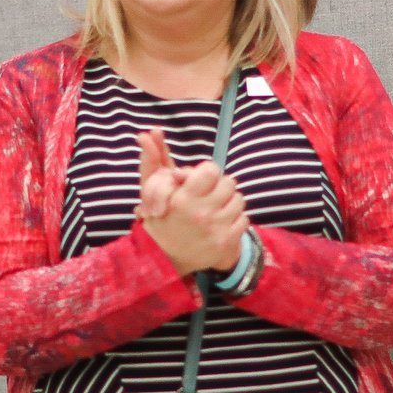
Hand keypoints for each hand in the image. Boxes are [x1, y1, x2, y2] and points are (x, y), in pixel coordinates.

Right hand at [138, 129, 248, 275]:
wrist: (164, 259)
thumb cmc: (159, 219)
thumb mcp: (151, 190)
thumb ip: (153, 160)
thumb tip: (149, 132)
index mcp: (183, 199)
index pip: (212, 170)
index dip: (206, 173)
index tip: (199, 182)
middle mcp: (201, 214)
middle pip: (228, 183)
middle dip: (219, 187)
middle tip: (208, 196)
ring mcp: (216, 229)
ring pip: (239, 200)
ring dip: (228, 202)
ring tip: (214, 209)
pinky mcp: (227, 242)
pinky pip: (244, 219)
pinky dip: (235, 219)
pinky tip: (220, 223)